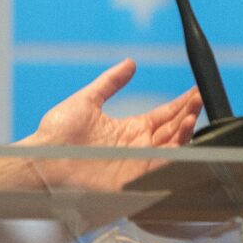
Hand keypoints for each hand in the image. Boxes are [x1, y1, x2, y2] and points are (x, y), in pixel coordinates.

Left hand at [23, 58, 200, 149]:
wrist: (43, 163)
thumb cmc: (56, 137)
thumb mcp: (87, 100)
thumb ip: (110, 83)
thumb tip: (129, 64)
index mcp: (127, 130)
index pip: (161, 116)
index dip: (179, 104)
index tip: (194, 91)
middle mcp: (136, 147)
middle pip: (172, 129)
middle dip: (188, 113)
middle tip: (199, 97)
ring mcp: (138, 163)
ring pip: (172, 146)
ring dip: (186, 128)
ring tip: (194, 110)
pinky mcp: (136, 178)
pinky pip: (164, 165)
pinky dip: (178, 149)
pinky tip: (184, 131)